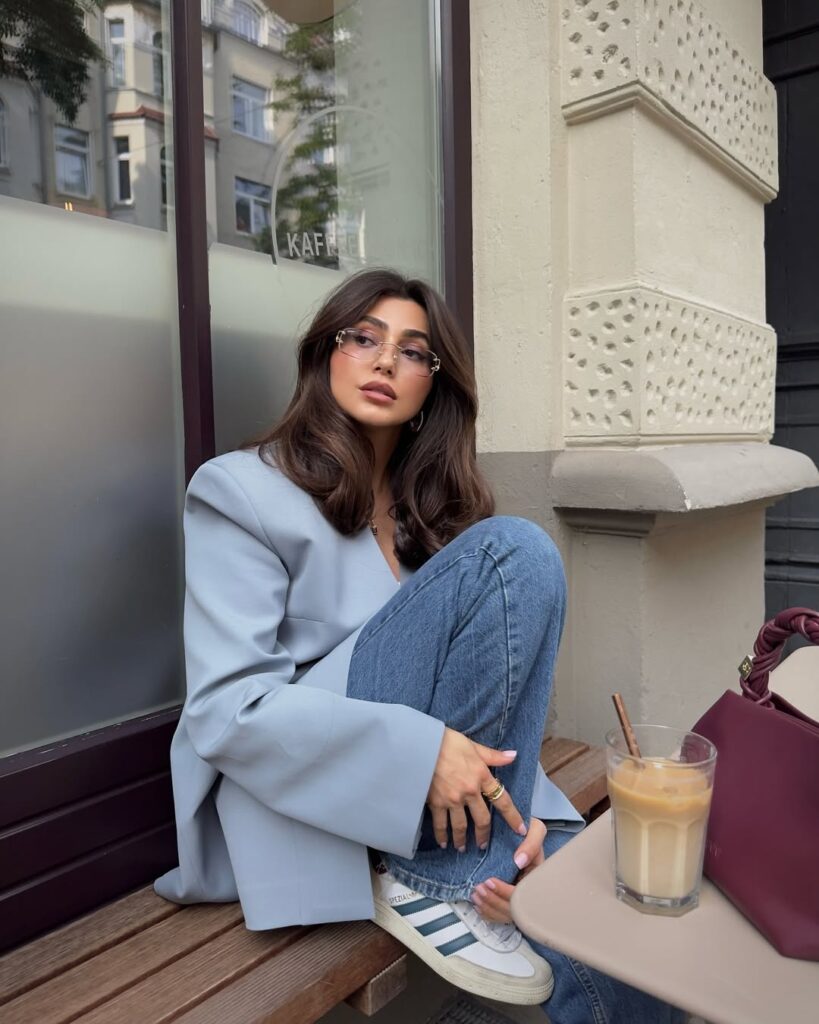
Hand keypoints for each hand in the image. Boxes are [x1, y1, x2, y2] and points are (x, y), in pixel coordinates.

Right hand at [426, 728, 525, 850]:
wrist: (422, 745)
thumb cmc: (448, 742)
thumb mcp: (473, 746)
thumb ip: (493, 755)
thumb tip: (514, 755)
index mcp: (481, 776)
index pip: (502, 800)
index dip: (513, 817)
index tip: (520, 830)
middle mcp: (469, 791)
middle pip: (482, 820)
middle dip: (484, 835)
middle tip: (484, 845)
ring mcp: (452, 799)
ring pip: (461, 827)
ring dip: (462, 840)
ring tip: (462, 848)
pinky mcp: (435, 802)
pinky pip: (440, 824)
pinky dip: (442, 836)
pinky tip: (443, 843)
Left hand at [471, 819, 547, 923]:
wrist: (517, 828)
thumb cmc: (526, 830)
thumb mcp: (535, 830)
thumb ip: (532, 843)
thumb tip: (520, 861)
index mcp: (537, 877)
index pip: (523, 895)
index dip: (505, 892)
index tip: (489, 881)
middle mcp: (529, 889)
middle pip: (513, 909)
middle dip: (493, 901)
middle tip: (478, 889)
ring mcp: (518, 894)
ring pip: (505, 914)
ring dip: (488, 907)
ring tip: (475, 895)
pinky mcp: (507, 896)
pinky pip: (499, 914)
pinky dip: (488, 913)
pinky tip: (479, 905)